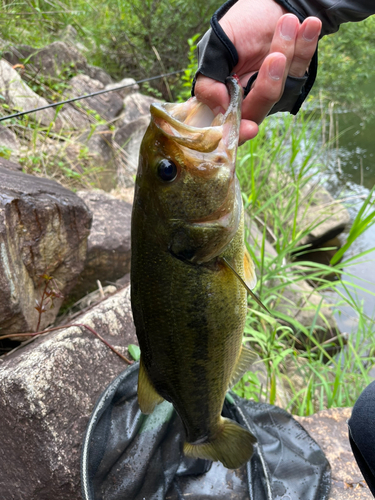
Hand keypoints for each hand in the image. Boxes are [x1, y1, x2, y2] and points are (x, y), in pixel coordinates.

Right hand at [193, 0, 321, 142]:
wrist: (269, 0)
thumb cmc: (239, 23)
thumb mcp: (215, 47)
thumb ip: (209, 80)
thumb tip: (219, 107)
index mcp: (223, 96)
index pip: (227, 125)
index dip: (236, 132)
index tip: (249, 129)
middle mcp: (247, 98)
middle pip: (258, 109)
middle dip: (268, 85)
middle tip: (276, 56)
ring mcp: (270, 90)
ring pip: (281, 89)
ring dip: (287, 53)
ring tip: (288, 21)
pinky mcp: (293, 77)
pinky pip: (301, 71)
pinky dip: (306, 47)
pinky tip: (309, 25)